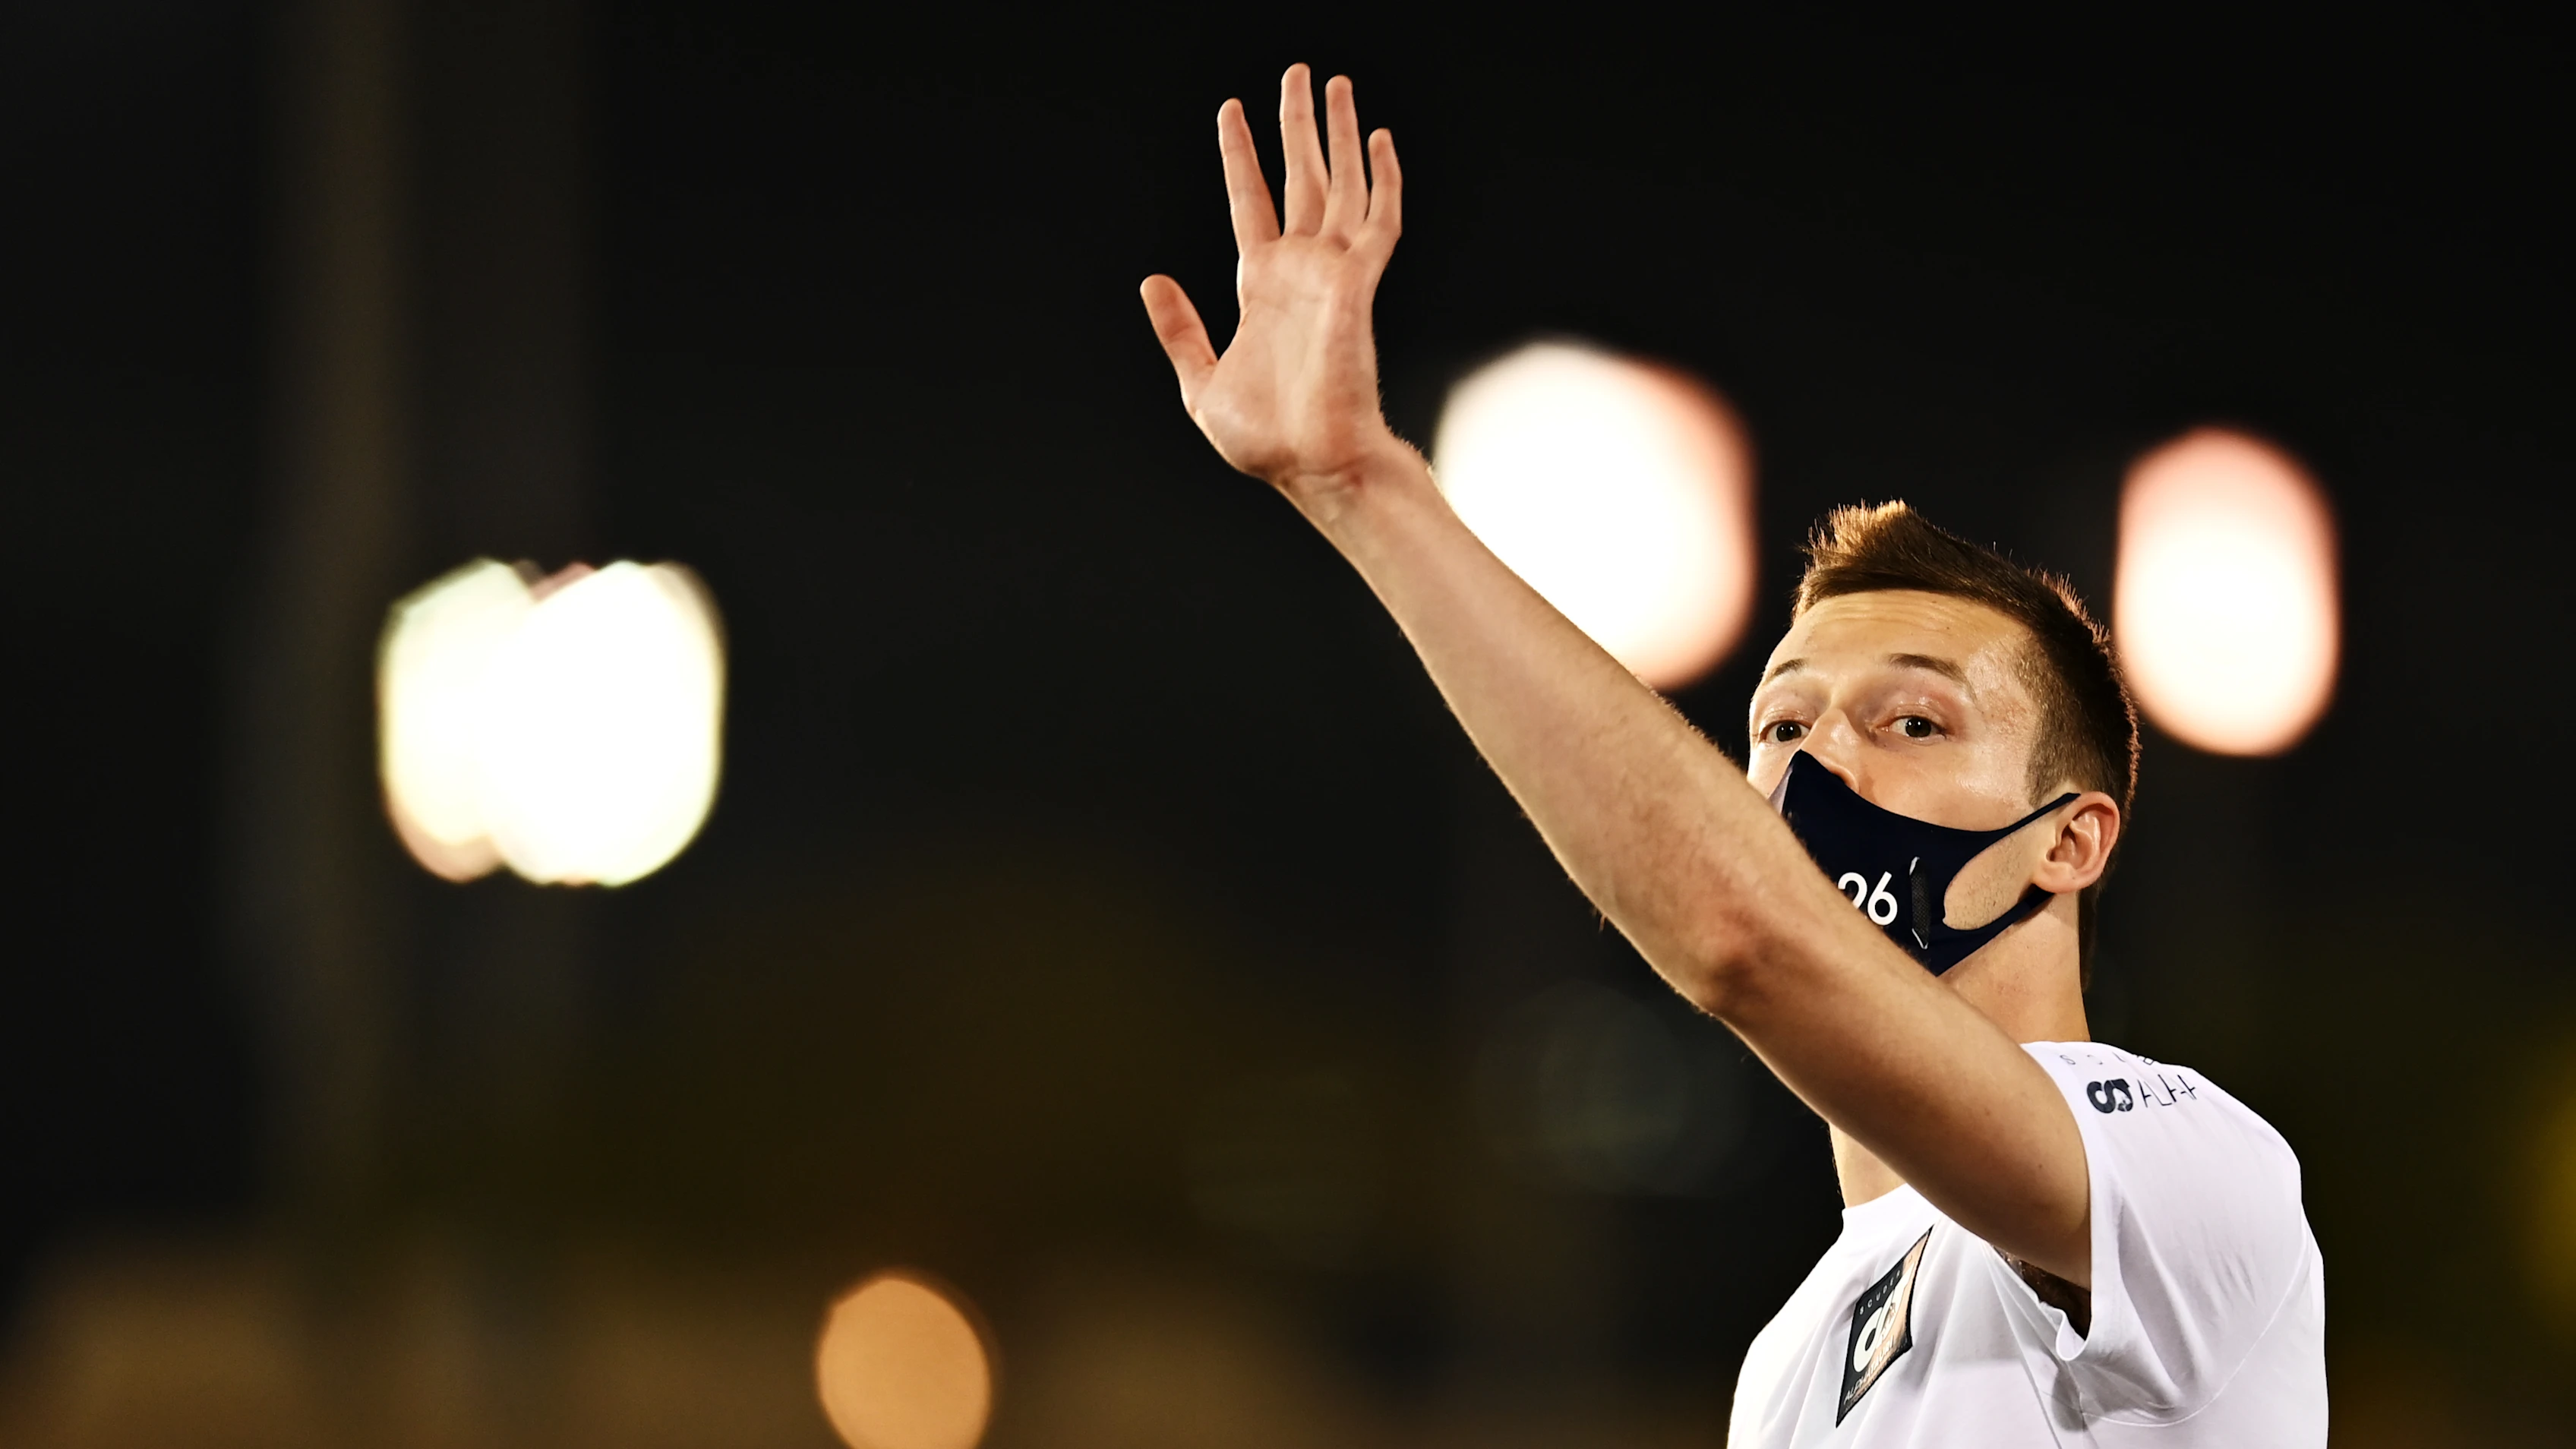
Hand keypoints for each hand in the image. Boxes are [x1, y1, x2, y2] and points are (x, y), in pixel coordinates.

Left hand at [1141, 66, 1409, 511]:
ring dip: (1339, 133)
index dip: (1240, 157)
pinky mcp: (1358, 285)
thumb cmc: (1267, 441)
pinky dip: (1382, 178)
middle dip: (1297, 125)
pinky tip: (1380, 139)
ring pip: (1341, 184)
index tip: (1231, 112)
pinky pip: (1378, 220)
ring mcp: (1333, 274)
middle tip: (1297, 75)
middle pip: (1300, 178)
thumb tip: (1154, 281)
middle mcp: (1301, 272)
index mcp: (1262, 289)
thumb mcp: (1201, 385)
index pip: (1249, 203)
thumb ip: (1181, 332)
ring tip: (1335, 83)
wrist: (1313, 465)